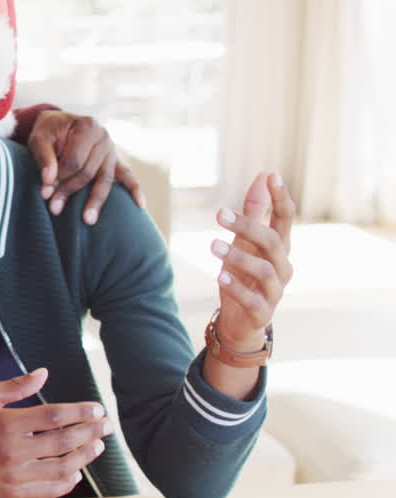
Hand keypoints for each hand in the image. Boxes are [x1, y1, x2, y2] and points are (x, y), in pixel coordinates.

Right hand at [0, 369, 111, 497]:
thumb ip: (15, 386)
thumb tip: (43, 373)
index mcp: (6, 424)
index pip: (53, 417)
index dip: (79, 412)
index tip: (97, 409)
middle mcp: (12, 451)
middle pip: (63, 442)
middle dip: (91, 432)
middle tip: (106, 426)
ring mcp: (14, 474)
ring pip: (61, 468)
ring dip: (84, 457)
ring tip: (96, 446)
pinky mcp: (13, 491)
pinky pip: (48, 490)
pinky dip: (67, 482)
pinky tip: (76, 471)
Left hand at [29, 110, 145, 223]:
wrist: (58, 126)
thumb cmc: (48, 133)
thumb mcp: (39, 139)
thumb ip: (44, 158)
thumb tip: (49, 180)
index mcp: (87, 126)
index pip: (75, 159)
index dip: (60, 177)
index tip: (45, 191)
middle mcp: (104, 137)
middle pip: (89, 171)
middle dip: (70, 190)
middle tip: (54, 208)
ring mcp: (112, 150)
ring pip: (105, 179)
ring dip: (95, 201)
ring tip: (88, 220)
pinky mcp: (115, 162)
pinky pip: (128, 176)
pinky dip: (134, 190)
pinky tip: (140, 205)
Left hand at [211, 172, 294, 349]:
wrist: (240, 322)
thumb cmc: (245, 276)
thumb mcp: (246, 242)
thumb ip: (255, 212)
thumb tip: (263, 175)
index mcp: (279, 247)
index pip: (285, 219)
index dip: (281, 198)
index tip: (272, 176)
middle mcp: (282, 267)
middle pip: (272, 241)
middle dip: (247, 226)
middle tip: (219, 214)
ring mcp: (275, 291)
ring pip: (264, 270)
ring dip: (238, 256)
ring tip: (212, 245)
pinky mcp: (262, 312)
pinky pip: (253, 299)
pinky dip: (236, 287)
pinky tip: (219, 276)